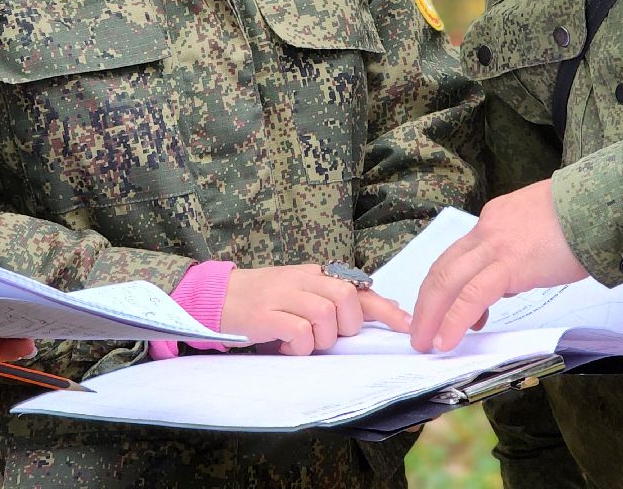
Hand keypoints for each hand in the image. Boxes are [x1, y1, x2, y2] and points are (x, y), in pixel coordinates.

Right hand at [221, 264, 411, 355]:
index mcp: (313, 274)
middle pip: (345, 297)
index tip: (406, 325)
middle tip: (331, 337)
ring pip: (324, 315)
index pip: (356, 287)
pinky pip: (299, 332)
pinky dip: (299, 347)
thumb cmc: (262, 300)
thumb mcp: (300, 294)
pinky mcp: (265, 314)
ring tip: (302, 343)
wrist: (216, 298)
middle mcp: (300, 279)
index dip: (384, 308)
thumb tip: (381, 307)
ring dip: (320, 339)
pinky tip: (287, 347)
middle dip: (347, 325)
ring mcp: (281, 295)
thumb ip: (334, 298)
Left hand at [410, 180, 587, 352]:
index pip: (460, 256)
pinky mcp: (510, 263)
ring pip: (448, 280)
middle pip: (443, 268)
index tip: (450, 313)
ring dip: (431, 315)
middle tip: (420, 332)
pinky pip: (472, 295)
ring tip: (424, 342)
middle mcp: (488, 228)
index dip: (448, 286)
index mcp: (495, 219)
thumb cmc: (583, 221)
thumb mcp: (540, 231)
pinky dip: (455, 319)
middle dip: (426, 303)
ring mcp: (495, 244)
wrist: (603, 205)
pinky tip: (448, 339)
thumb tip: (510, 280)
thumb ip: (520, 254)